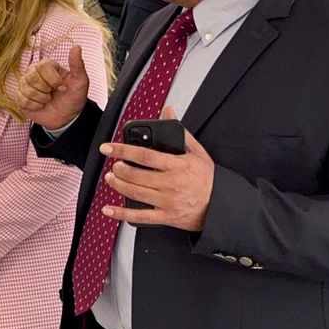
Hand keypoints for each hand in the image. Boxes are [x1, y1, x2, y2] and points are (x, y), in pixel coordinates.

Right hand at [16, 44, 89, 129]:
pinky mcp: (20, 98)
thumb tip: (77, 47)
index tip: (62, 87)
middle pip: (32, 77)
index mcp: (47, 66)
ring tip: (48, 100)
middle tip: (53, 93)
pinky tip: (40, 105)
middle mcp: (33, 73)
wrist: (67, 117)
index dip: (53, 79)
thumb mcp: (80, 81)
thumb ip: (77, 64)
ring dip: (42, 99)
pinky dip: (35, 106)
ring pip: (27, 90)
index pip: (42, 66)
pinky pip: (23, 100)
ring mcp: (25, 86)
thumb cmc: (73, 97)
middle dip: (46, 90)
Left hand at [102, 106, 213, 231]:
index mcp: (177, 166)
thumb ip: (180, 132)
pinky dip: (121, 214)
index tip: (108, 147)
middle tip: (114, 165)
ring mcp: (167, 202)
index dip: (122, 150)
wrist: (221, 206)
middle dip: (119, 169)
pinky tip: (108, 209)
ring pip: (134, 193)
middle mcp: (171, 184)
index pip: (144, 156)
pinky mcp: (165, 217)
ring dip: (117, 185)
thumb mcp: (198, 153)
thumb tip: (167, 111)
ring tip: (111, 177)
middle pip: (135, 175)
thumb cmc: (208, 179)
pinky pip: (139, 217)